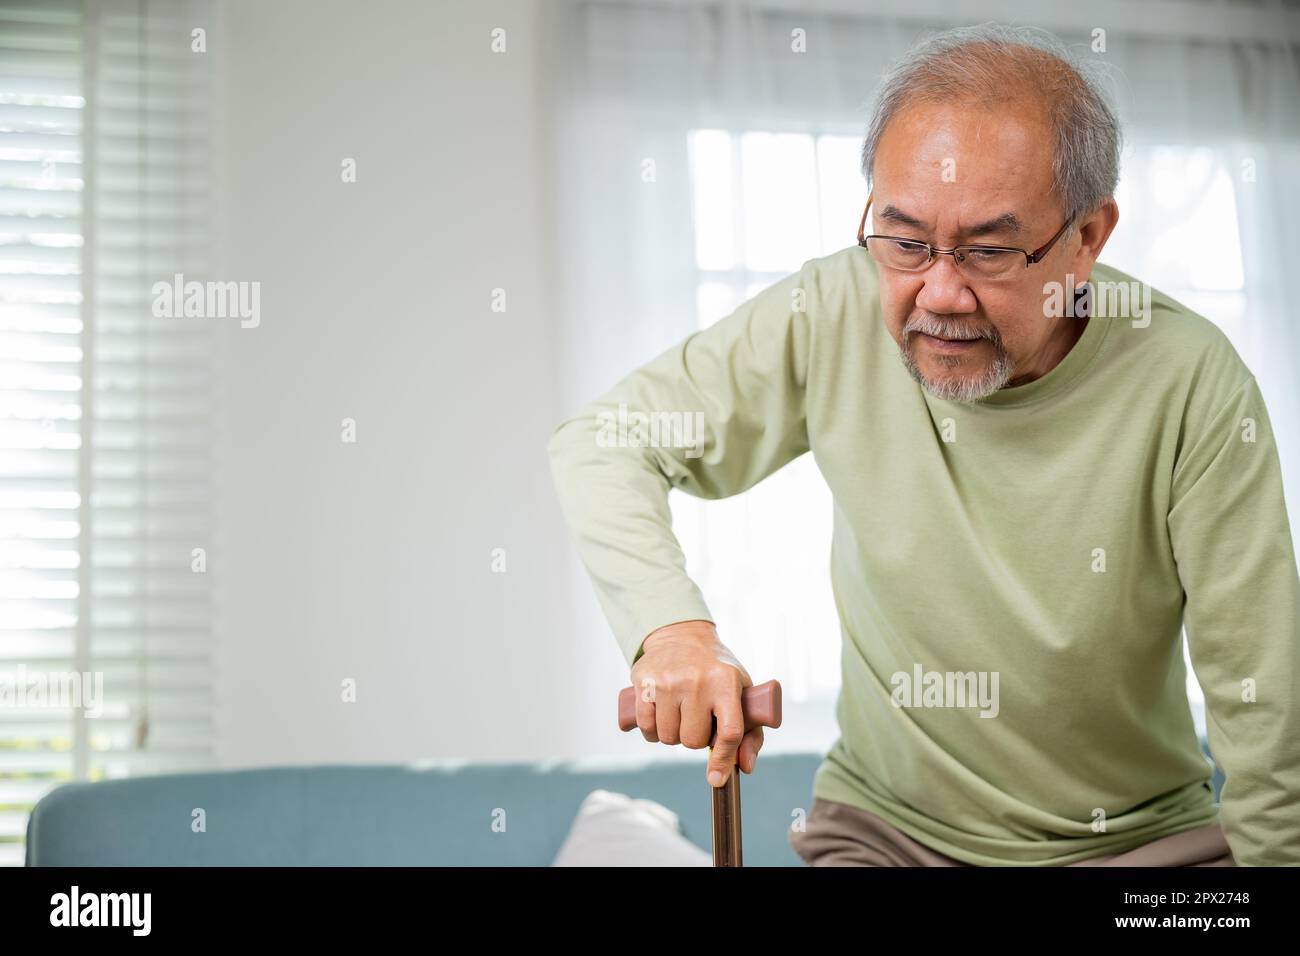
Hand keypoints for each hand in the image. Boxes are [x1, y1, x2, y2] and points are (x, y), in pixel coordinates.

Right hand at [629, 619, 762, 787]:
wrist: (682, 635)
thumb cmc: (717, 671)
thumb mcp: (741, 692)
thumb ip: (751, 733)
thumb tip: (743, 767)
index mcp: (727, 683)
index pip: (729, 732)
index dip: (723, 760)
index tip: (716, 778)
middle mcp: (697, 681)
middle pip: (693, 740)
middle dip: (694, 738)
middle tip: (697, 720)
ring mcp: (668, 681)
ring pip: (667, 738)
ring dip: (672, 736)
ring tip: (679, 716)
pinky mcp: (645, 682)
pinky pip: (646, 727)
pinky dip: (652, 732)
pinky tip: (659, 718)